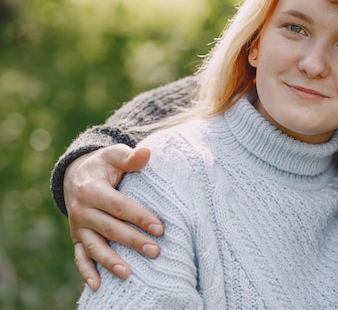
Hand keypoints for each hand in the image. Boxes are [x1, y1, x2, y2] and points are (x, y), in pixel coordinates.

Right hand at [64, 144, 163, 289]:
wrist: (77, 174)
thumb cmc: (103, 165)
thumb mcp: (113, 155)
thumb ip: (129, 156)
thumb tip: (147, 153)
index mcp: (92, 190)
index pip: (119, 206)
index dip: (139, 217)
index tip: (159, 228)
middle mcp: (81, 210)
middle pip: (110, 229)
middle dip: (133, 241)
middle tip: (155, 251)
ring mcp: (78, 226)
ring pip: (94, 247)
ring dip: (110, 261)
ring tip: (128, 274)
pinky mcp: (77, 238)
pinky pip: (80, 257)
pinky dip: (86, 272)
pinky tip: (97, 285)